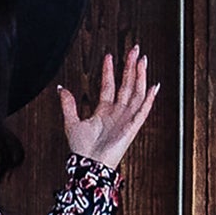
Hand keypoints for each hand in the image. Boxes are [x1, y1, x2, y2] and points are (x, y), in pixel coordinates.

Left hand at [58, 47, 159, 173]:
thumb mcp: (71, 122)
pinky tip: (153, 86)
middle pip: (127, 85)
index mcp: (104, 112)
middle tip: (134, 50)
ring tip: (142, 60)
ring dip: (140, 76)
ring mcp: (126, 119)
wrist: (88, 164)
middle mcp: (117, 113)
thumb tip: (61, 89)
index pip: (109, 86)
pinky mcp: (132, 127)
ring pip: (136, 93)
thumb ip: (68, 105)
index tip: (109, 56)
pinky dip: (149, 99)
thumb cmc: (82, 149)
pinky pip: (143, 110)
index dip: (109, 71)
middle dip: (130, 66)